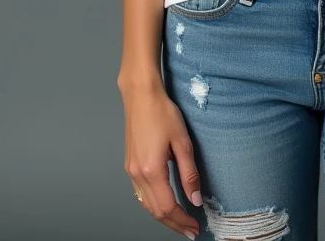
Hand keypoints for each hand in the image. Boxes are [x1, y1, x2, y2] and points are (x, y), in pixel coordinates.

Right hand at [120, 79, 203, 238]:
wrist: (141, 96)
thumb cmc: (162, 113)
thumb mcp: (182, 142)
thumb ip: (189, 173)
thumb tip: (195, 199)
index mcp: (151, 170)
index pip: (168, 207)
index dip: (182, 221)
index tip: (195, 227)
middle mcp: (137, 175)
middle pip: (155, 211)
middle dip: (173, 224)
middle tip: (190, 230)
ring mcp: (130, 171)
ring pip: (146, 205)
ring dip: (163, 216)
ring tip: (180, 220)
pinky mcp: (129, 165)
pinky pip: (140, 194)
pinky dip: (153, 204)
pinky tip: (163, 203)